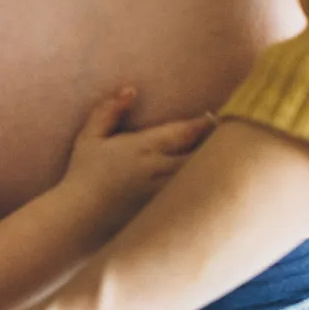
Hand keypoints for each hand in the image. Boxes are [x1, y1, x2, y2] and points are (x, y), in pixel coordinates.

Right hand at [63, 88, 213, 240]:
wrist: (78, 219)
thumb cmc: (83, 176)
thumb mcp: (89, 138)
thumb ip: (108, 110)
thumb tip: (130, 90)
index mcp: (143, 148)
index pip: (185, 132)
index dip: (205, 123)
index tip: (214, 117)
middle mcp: (157, 170)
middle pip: (202, 154)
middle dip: (217, 146)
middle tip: (230, 139)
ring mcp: (163, 194)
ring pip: (201, 178)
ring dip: (214, 169)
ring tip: (226, 163)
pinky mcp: (165, 214)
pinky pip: (194, 200)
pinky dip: (205, 192)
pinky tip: (210, 190)